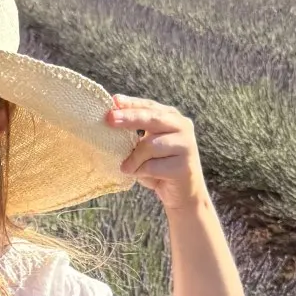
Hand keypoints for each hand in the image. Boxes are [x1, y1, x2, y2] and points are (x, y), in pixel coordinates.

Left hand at [104, 94, 208, 211]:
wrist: (181, 194)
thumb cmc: (158, 167)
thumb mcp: (144, 146)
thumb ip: (134, 133)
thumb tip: (109, 120)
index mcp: (171, 117)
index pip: (149, 106)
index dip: (131, 104)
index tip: (113, 101)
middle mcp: (182, 126)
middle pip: (153, 118)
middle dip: (129, 118)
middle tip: (110, 119)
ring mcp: (186, 145)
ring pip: (150, 145)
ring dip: (133, 158)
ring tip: (125, 167)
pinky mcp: (184, 166)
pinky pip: (152, 166)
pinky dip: (141, 172)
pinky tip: (143, 176)